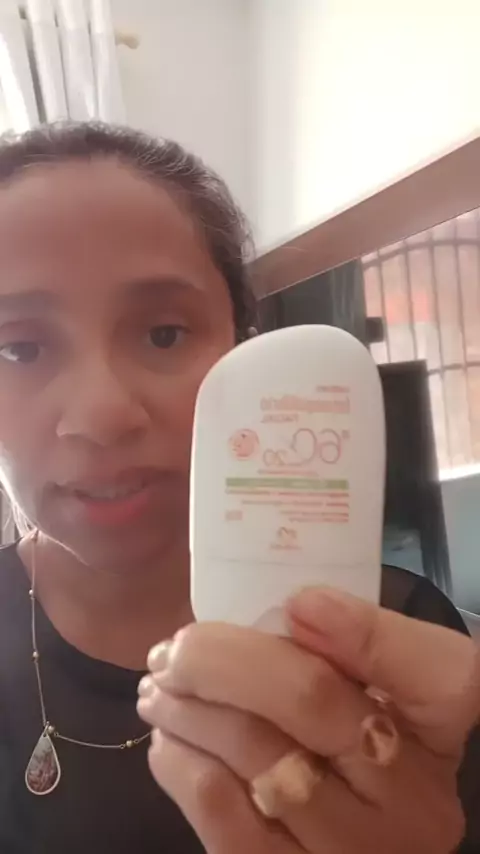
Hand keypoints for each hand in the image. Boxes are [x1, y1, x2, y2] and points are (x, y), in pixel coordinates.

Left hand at [137, 588, 479, 853]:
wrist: (346, 831)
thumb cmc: (351, 732)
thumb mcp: (371, 686)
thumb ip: (347, 646)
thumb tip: (298, 611)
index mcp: (440, 727)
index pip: (437, 673)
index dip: (365, 630)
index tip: (298, 603)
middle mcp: (413, 798)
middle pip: (310, 700)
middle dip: (222, 659)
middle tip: (175, 648)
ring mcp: (356, 849)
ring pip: (254, 753)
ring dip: (187, 709)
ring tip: (159, 688)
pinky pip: (222, 815)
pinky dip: (180, 763)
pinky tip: (170, 740)